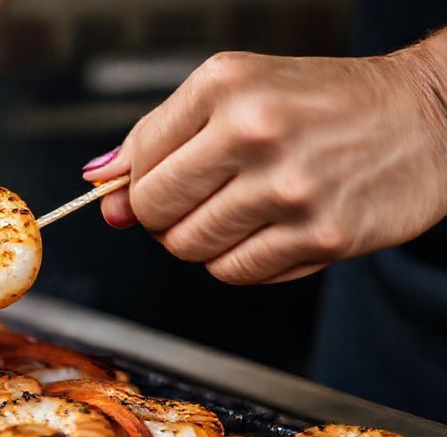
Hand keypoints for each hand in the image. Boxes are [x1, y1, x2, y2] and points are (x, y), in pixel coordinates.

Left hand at [82, 33, 446, 284]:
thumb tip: (100, 185)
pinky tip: (268, 231)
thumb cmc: (322, 102)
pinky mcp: (322, 236)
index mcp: (226, 87)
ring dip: (201, 240)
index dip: (134, 185)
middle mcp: (255, 132)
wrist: (428, 117)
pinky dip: (240, 261)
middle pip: (155, 211)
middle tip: (196, 201)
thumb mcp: (237, 90)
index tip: (147, 188)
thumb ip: (159, 137)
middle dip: (162, 216)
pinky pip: (238, 272)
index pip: (137, 162)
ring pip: (190, 248)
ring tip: (237, 212)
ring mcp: (290, 189)